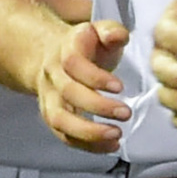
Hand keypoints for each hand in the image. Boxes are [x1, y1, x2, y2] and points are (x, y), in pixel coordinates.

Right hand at [28, 18, 132, 150]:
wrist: (51, 55)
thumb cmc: (85, 46)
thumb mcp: (99, 32)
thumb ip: (111, 31)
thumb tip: (117, 36)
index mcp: (66, 49)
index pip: (74, 63)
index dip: (95, 77)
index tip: (120, 87)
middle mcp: (54, 75)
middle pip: (68, 93)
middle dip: (98, 107)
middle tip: (125, 114)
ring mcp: (50, 98)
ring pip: (60, 119)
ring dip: (88, 133)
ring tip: (116, 136)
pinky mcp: (53, 116)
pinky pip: (64, 135)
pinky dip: (86, 145)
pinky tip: (109, 146)